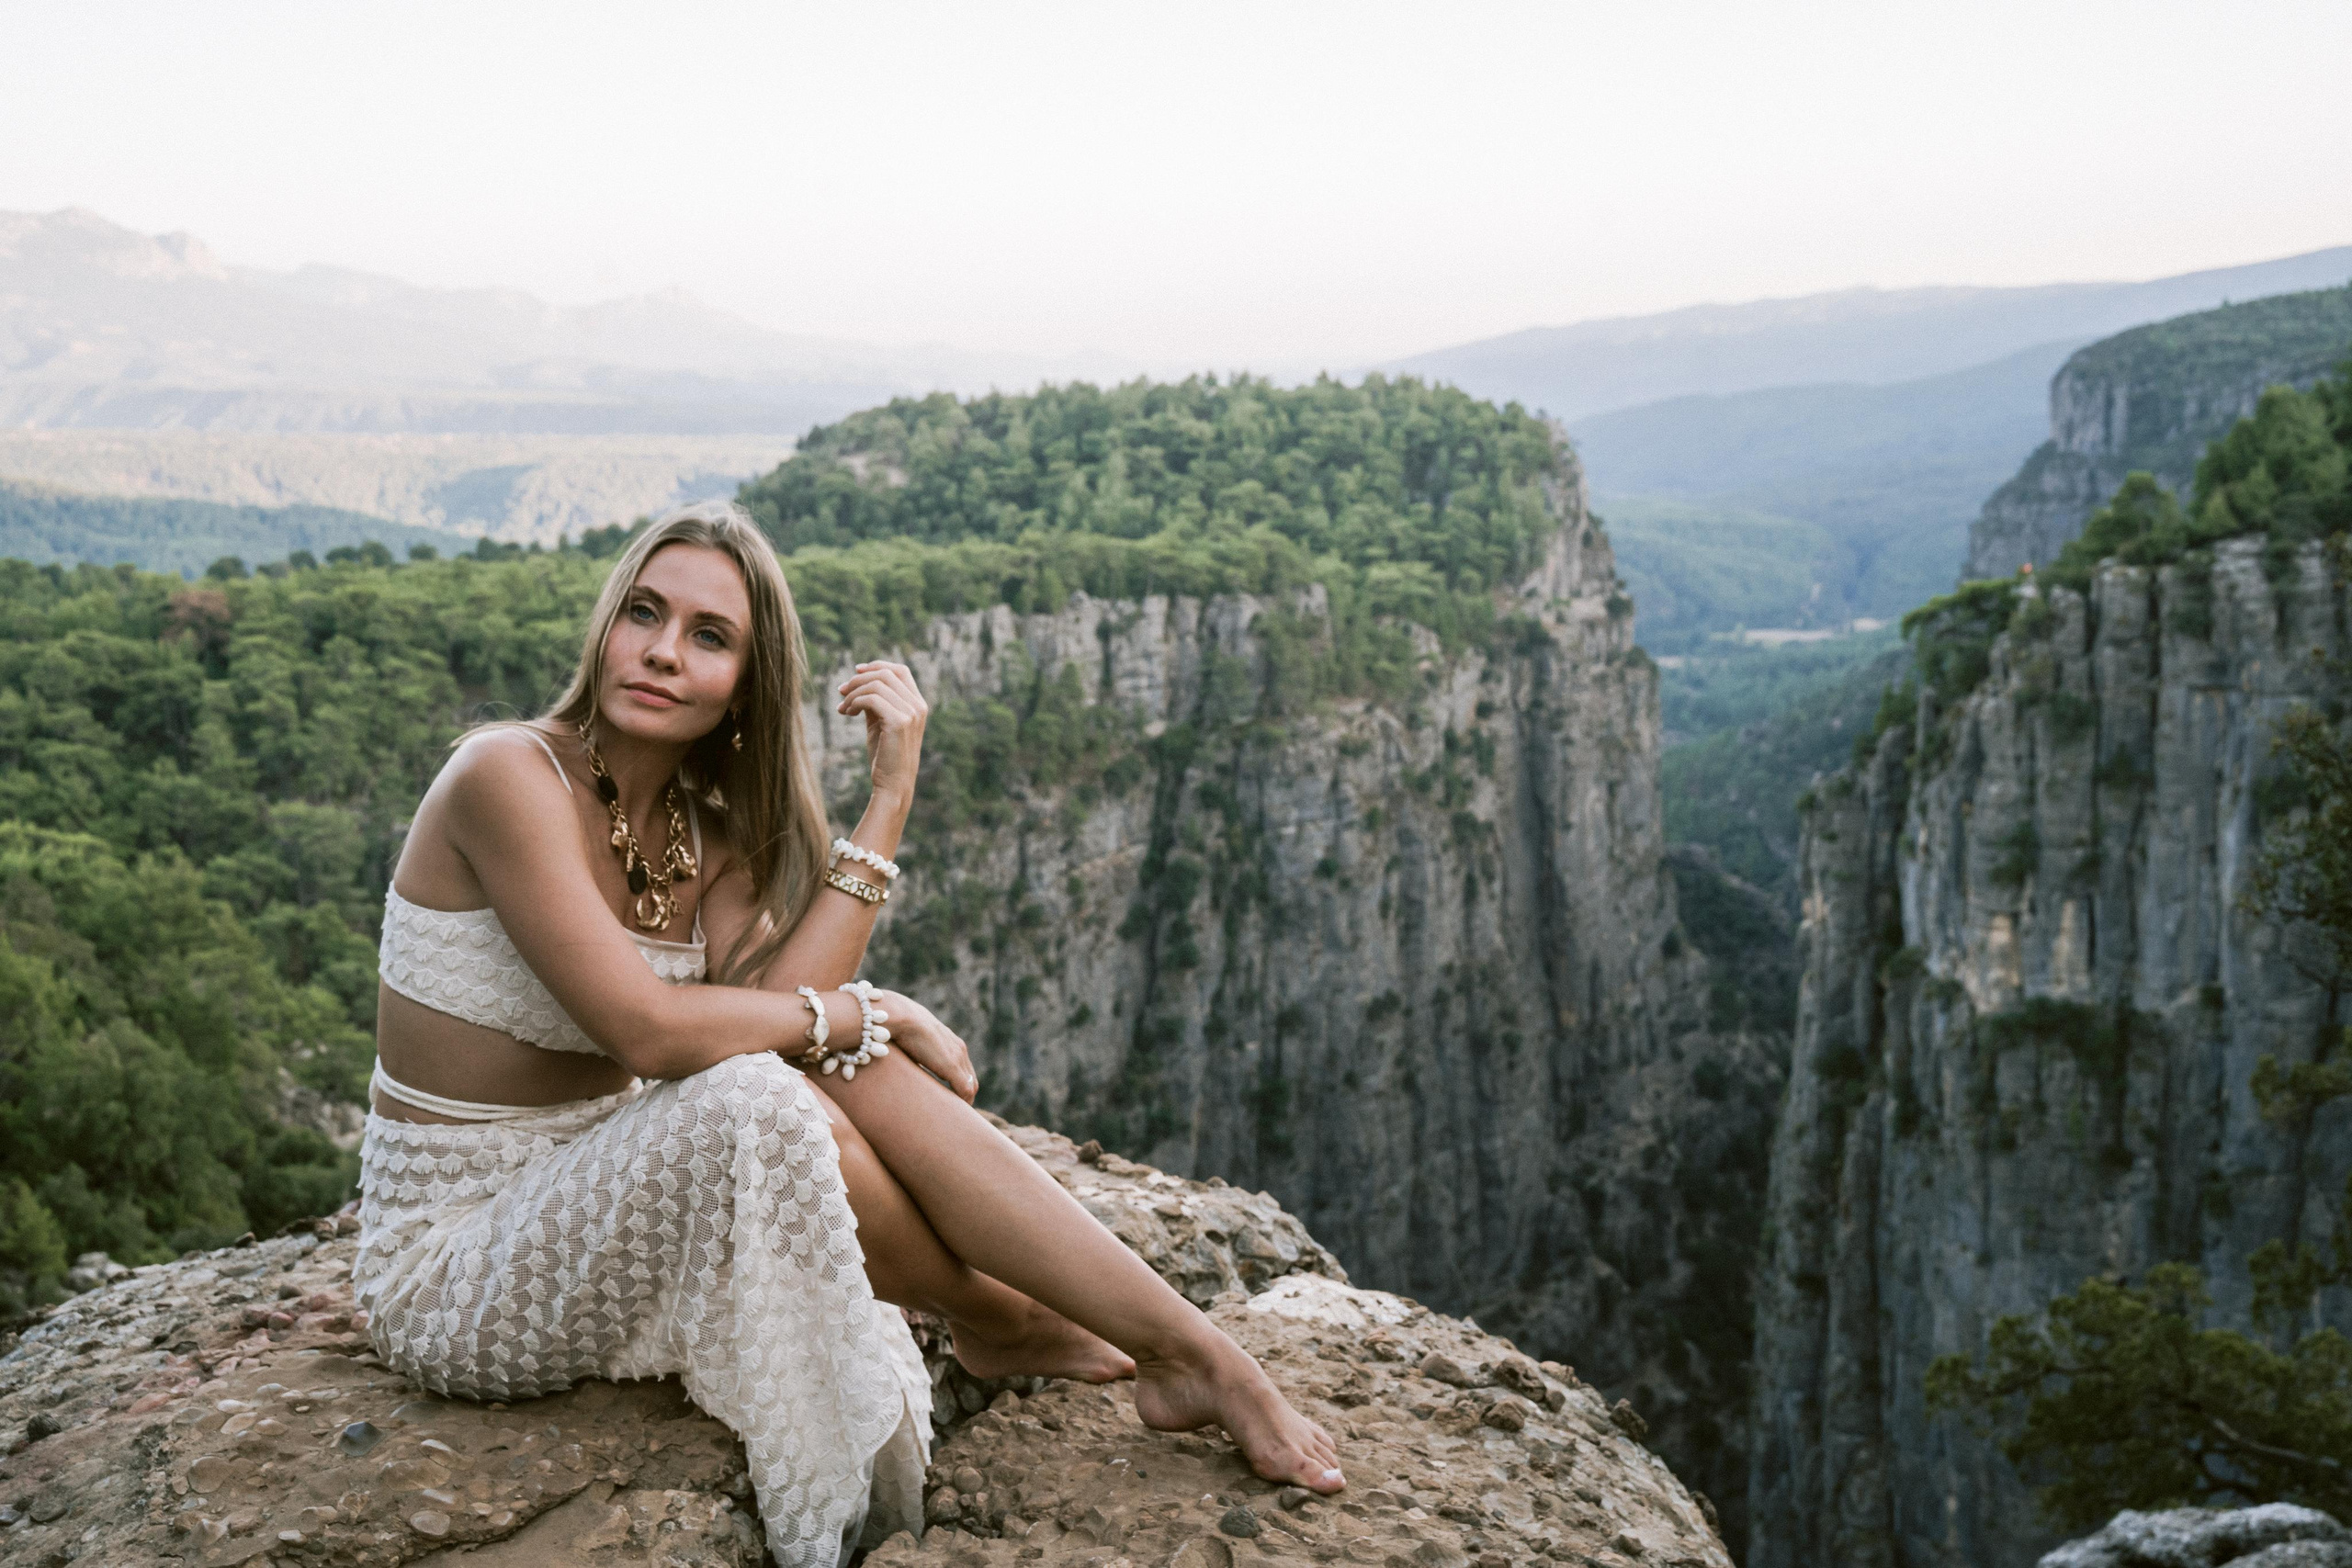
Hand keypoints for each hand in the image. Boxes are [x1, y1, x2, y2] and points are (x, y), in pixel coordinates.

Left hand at [838, 661, 927, 806]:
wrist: (893, 785)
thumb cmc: (885, 756)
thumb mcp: (880, 723)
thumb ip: (875, 702)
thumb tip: (857, 682)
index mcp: (918, 704)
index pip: (900, 671)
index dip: (877, 666)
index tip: (855, 671)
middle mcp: (918, 706)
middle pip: (886, 674)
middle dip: (859, 679)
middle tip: (840, 691)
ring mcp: (911, 713)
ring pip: (876, 684)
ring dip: (853, 692)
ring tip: (843, 707)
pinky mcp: (899, 722)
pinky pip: (871, 698)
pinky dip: (855, 701)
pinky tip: (847, 713)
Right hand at [875, 989, 975, 1101]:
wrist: (900, 1017)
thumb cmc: (898, 1027)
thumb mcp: (911, 1042)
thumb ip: (914, 1054)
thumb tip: (905, 1063)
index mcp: (950, 1042)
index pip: (964, 1068)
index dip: (959, 1085)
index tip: (951, 1098)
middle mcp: (959, 1049)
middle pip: (971, 1079)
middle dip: (965, 1095)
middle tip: (954, 1112)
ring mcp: (957, 1057)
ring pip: (971, 1085)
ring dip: (964, 1100)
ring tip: (953, 1115)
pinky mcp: (951, 1066)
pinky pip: (965, 1089)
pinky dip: (962, 1101)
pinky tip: (953, 1111)